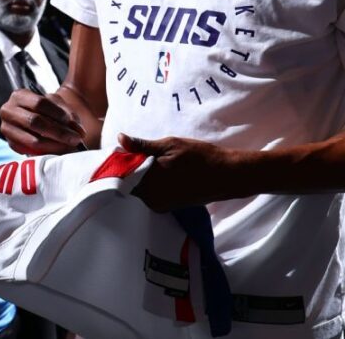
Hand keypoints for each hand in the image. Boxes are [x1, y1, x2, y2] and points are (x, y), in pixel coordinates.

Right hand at [0, 89, 85, 154]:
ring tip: (70, 146)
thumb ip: (68, 115)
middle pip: (35, 122)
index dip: (58, 113)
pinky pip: (30, 152)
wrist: (37, 119)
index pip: (40, 103)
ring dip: (55, 145)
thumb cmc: (48, 111)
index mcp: (19, 95)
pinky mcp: (11, 144)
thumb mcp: (57, 106)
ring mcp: (7, 129)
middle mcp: (8, 111)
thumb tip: (78, 130)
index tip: (73, 123)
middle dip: (58, 132)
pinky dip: (47, 152)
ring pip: (33, 140)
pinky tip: (58, 151)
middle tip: (75, 139)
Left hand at [118, 134, 241, 211]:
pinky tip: (157, 171)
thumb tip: (120, 138)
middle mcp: (150, 197)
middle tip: (134, 151)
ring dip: (137, 175)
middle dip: (127, 168)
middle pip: (126, 182)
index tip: (121, 150)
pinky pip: (147, 194)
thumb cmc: (200, 157)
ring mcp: (157, 204)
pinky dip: (147, 182)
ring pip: (136, 188)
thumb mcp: (171, 145)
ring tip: (148, 160)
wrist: (226, 176)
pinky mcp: (164, 207)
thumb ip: (143, 145)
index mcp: (149, 181)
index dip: (118, 160)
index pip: (120, 173)